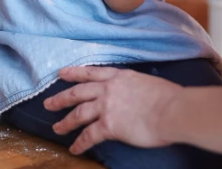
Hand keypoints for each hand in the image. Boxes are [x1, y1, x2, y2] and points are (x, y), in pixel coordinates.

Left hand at [43, 66, 180, 154]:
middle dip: (61, 98)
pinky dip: (80, 143)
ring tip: (57, 128)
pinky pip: (89, 135)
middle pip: (78, 92)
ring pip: (79, 113)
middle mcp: (108, 89)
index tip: (62, 73)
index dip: (74, 73)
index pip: (91, 73)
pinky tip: (74, 148)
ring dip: (66, 122)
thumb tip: (136, 95)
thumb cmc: (170, 98)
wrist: (173, 110)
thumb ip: (135, 87)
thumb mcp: (148, 82)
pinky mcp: (108, 125)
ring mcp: (106, 106)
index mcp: (119, 76)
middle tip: (48, 103)